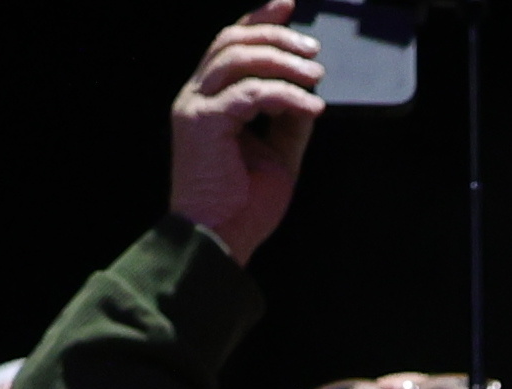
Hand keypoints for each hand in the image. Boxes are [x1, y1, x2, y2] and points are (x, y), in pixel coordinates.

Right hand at [170, 4, 325, 265]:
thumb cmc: (242, 208)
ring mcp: (195, 109)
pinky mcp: (204, 124)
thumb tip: (310, 90)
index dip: (259, 19)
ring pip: (239, 58)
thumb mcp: (276, 153)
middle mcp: (195, 98)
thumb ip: (288, 118)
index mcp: (208, 101)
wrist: (219, 243)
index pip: (230, 44)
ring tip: (316, 74)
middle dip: (276, 35)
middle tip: (313, 49)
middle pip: (233, 41)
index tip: (289, 4)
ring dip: (283, 60)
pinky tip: (311, 107)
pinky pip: (251, 94)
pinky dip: (286, 95)